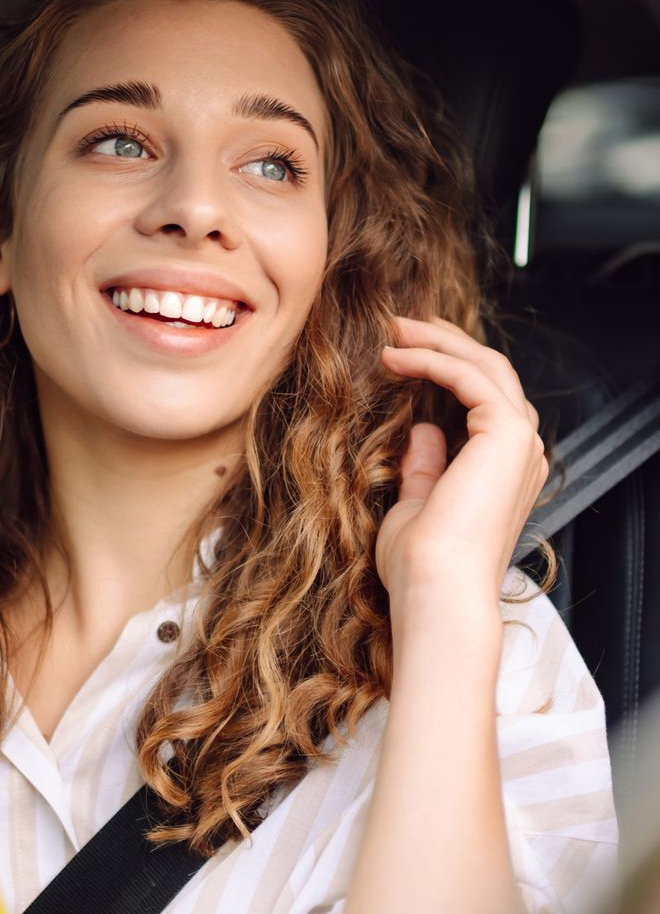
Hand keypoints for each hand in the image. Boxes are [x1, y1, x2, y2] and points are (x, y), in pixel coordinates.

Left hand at [374, 315, 547, 602]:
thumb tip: (424, 432)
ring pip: (485, 365)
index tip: (403, 351)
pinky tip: (397, 356)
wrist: (435, 589)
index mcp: (504, 471)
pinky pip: (470, 377)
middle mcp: (520, 453)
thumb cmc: (422, 566)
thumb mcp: (416, 506)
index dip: (446, 367)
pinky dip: (433, 360)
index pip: (483, 400)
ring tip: (394, 329)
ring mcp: (518, 442)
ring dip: (438, 341)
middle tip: (401, 324)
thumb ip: (425, 468)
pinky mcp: (505, 433)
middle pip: (490, 373)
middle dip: (445, 342)